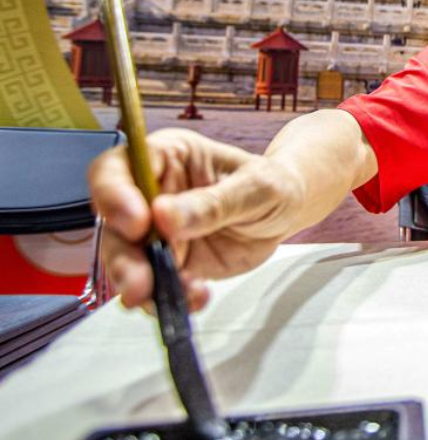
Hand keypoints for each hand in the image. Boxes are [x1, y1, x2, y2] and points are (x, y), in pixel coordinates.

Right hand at [89, 128, 301, 311]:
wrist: (286, 211)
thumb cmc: (272, 183)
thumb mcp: (257, 186)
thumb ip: (214, 202)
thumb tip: (164, 216)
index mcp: (166, 156)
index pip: (116, 169)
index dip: (113, 195)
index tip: (136, 224)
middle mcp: (150, 193)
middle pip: (113, 224)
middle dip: (122, 257)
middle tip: (139, 282)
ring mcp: (156, 231)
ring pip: (125, 260)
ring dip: (139, 284)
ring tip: (165, 298)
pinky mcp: (169, 262)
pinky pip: (154, 285)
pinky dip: (167, 298)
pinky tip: (195, 297)